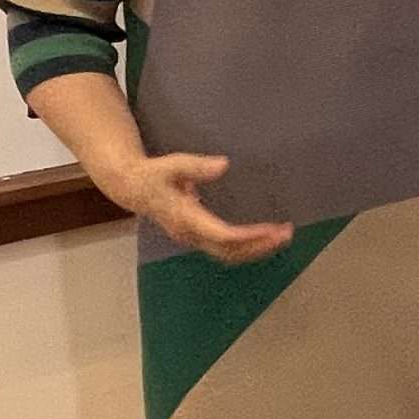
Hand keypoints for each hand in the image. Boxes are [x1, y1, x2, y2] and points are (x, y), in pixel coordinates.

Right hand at [120, 152, 292, 264]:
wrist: (132, 188)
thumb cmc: (154, 174)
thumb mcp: (173, 164)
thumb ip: (196, 166)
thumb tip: (224, 165)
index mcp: (185, 218)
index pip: (222, 235)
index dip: (248, 236)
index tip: (272, 229)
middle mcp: (190, 235)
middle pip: (228, 251)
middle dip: (258, 246)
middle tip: (286, 234)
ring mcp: (192, 239)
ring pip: (227, 254)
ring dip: (255, 249)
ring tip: (282, 237)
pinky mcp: (196, 237)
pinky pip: (224, 249)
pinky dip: (246, 247)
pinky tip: (263, 238)